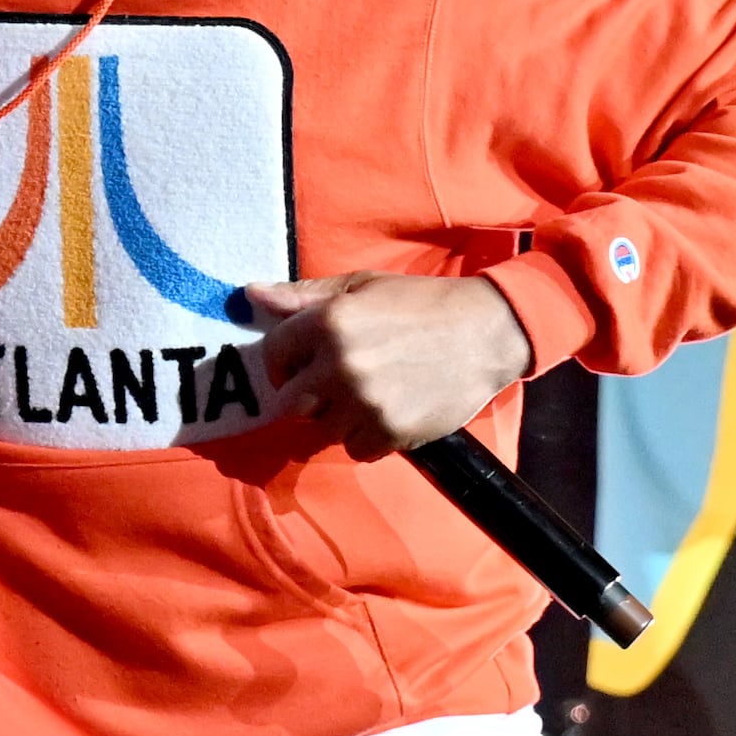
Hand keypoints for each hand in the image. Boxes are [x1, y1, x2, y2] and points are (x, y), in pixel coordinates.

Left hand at [237, 272, 531, 455]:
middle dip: (307, 394)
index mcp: (328, 323)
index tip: (303, 362)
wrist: (485, 332)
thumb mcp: (361, 287)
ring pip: (322, 429)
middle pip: (289, 402)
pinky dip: (367, 437)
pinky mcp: (390, 432)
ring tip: (369, 394)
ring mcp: (364, 403)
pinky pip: (355, 449)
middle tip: (336, 383)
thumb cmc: (421, 303)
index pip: (272, 355)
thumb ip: (303, 296)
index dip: (284, 361)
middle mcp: (340, 365)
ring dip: (338, 417)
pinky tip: (388, 410)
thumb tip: (250, 294)